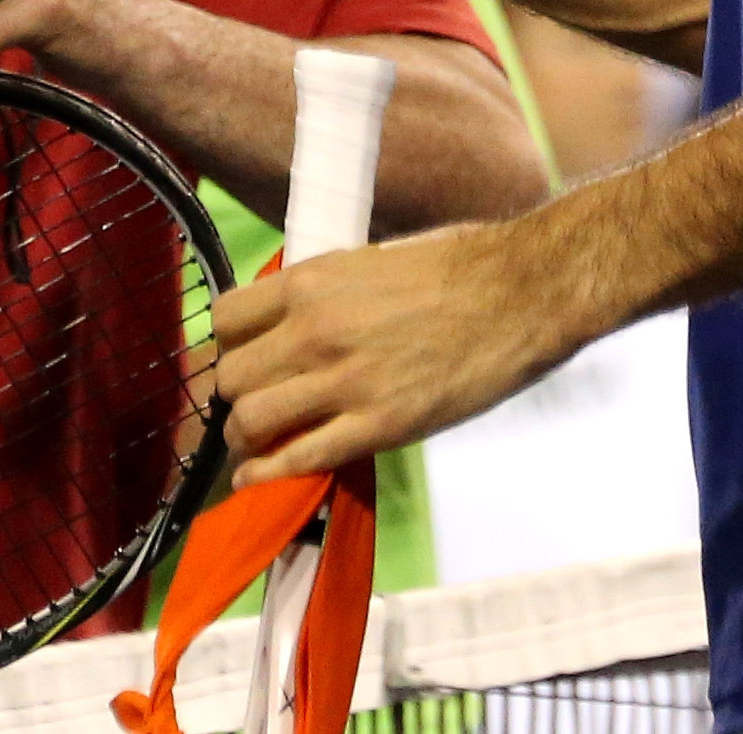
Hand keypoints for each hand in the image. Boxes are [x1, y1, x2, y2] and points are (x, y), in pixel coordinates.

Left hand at [211, 214, 588, 483]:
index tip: (245, 359)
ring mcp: (344, 380)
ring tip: (257, 446)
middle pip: (230, 378)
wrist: (517, 293)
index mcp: (309, 283)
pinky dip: (268, 476)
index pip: (225, 319)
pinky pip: (300, 458)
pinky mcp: (379, 424)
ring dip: (246, 440)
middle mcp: (314, 330)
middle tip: (255, 407)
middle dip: (235, 397)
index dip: (229, 346)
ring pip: (251, 421)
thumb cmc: (451, 267)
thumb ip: (321, 294)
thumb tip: (288, 319)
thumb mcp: (365, 262)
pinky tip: (258, 480)